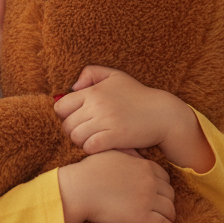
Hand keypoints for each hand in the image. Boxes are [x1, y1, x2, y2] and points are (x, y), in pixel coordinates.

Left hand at [54, 66, 213, 172]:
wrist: (163, 114)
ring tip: (94, 139)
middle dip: (73, 131)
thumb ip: (91, 73)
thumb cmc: (138, 95)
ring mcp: (106, 121)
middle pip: (66, 125)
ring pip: (76, 138)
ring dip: (82, 141)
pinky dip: (92, 149)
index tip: (78, 119)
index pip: (60, 107)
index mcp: (93, 91)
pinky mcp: (115, 137)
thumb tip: (73, 87)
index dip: (65, 116)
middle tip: (86, 132)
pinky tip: (102, 146)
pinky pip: (89, 147)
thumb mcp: (115, 76)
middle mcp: (97, 105)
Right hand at [57, 149, 175, 222]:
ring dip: (170, 214)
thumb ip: (127, 152)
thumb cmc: (89, 171)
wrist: (79, 190)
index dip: (163, 185)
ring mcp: (147, 200)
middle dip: (167, 199)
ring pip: (169, 209)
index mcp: (144, 166)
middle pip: (169, 193)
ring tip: (168, 219)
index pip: (164, 177)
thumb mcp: (111, 153)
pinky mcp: (142, 218)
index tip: (159, 192)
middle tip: (163, 206)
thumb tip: (136, 153)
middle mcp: (150, 182)